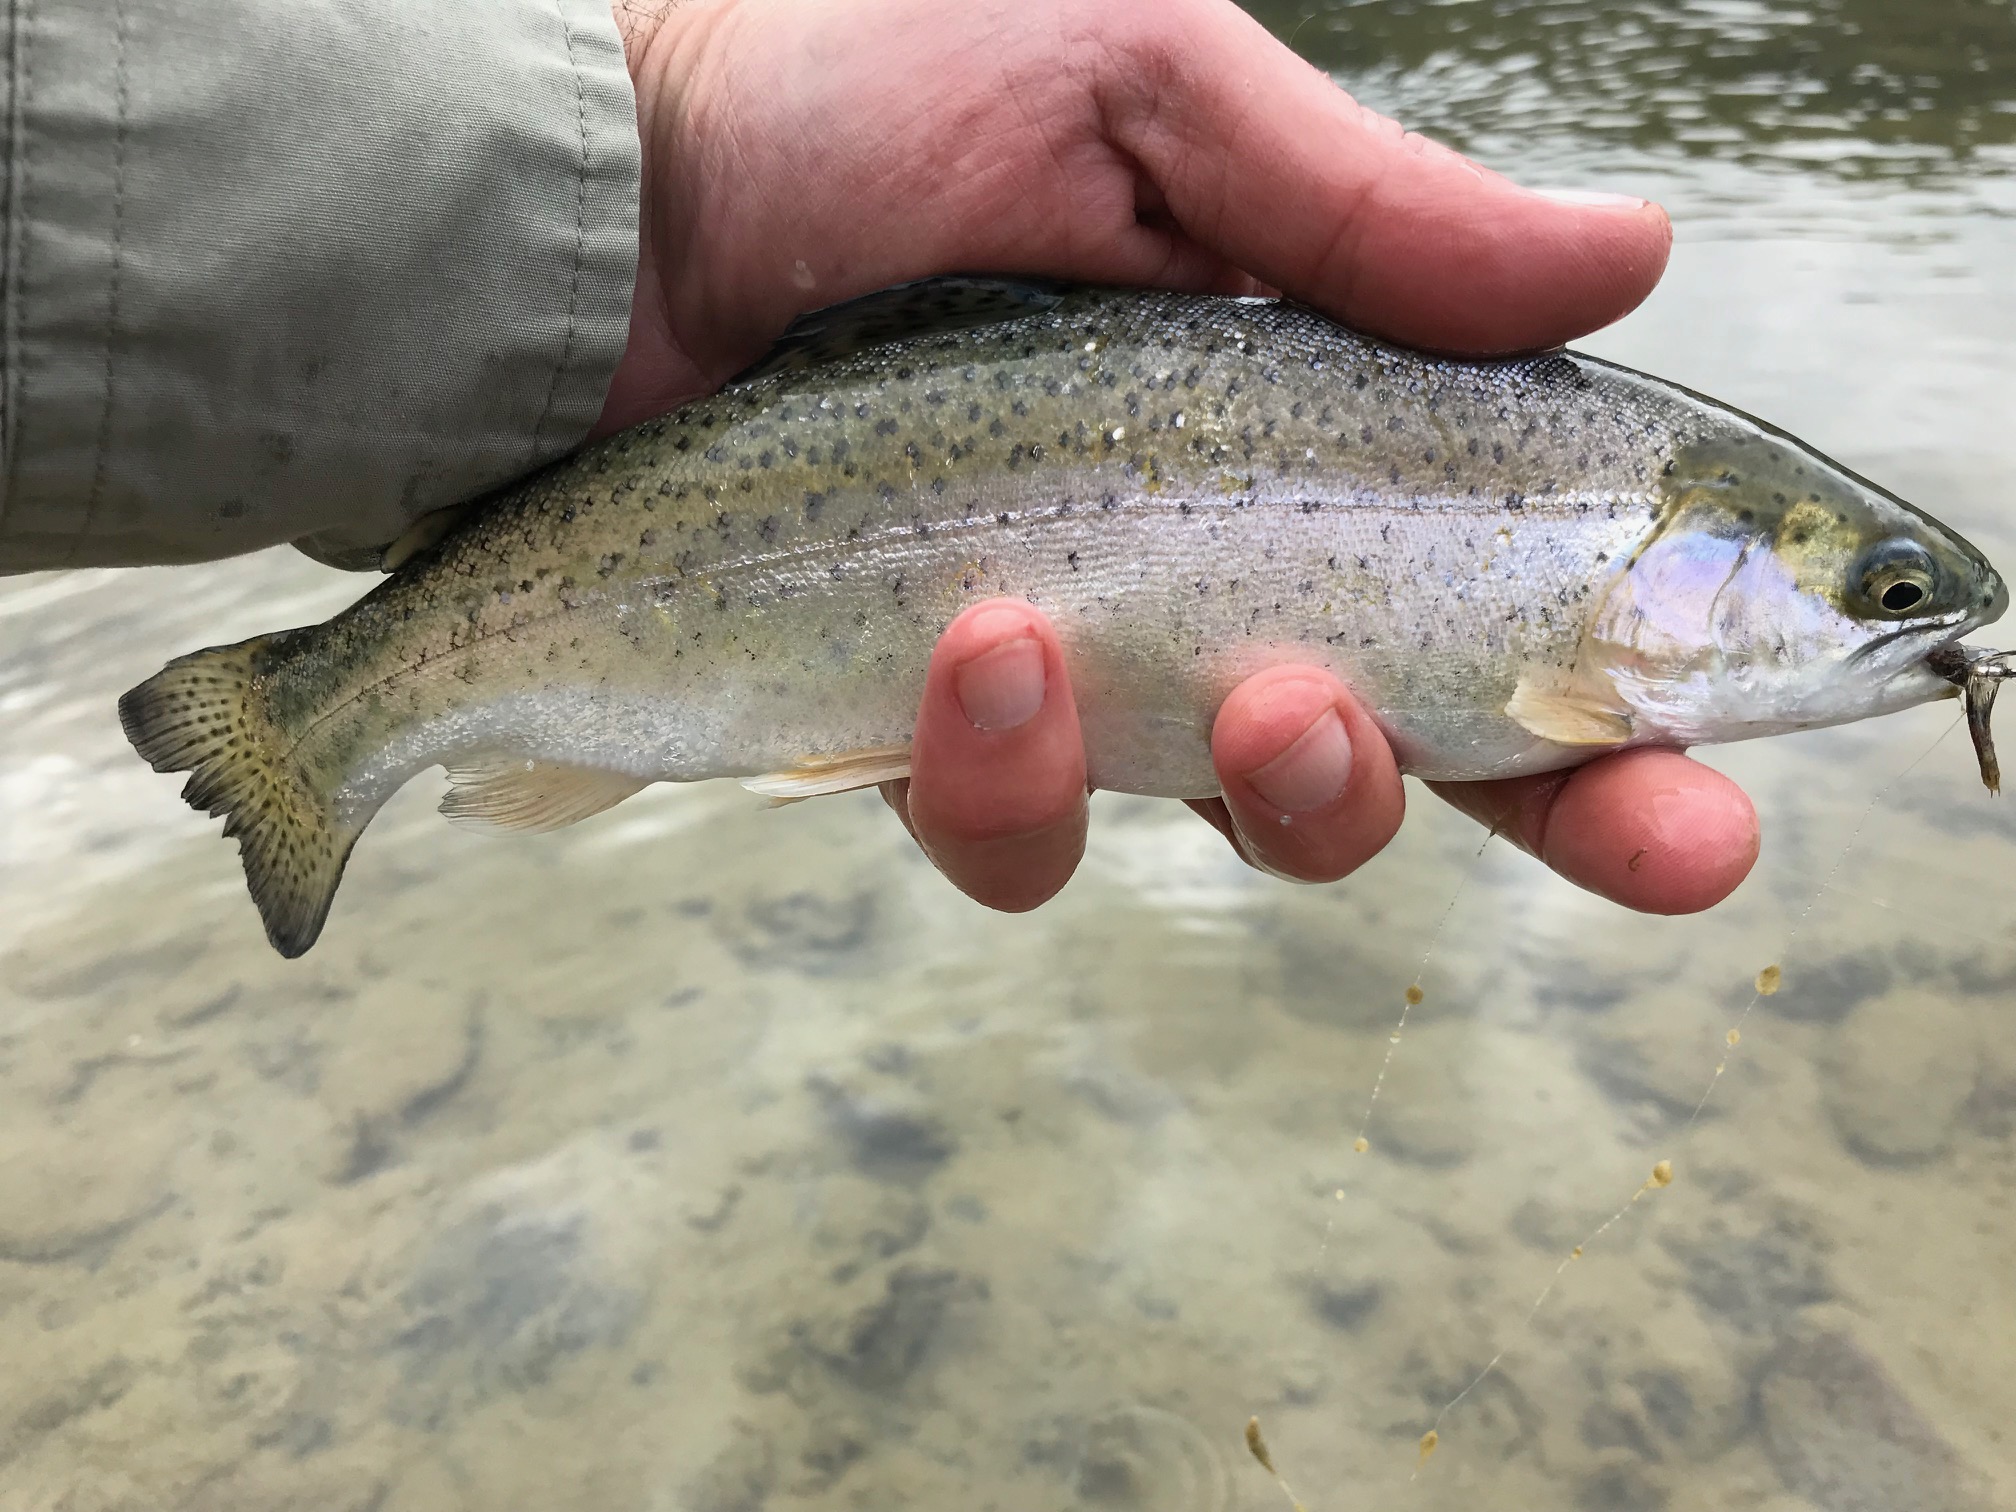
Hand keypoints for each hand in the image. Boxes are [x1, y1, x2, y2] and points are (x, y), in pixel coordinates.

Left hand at [603, 0, 1759, 913]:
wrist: (594, 190)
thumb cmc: (851, 88)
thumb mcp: (1140, 87)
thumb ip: (1372, 214)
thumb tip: (1630, 258)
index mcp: (1303, 419)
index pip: (1504, 593)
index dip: (1617, 715)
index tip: (1704, 799)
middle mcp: (1212, 561)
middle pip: (1416, 751)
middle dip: (1500, 817)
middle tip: (1494, 778)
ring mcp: (1073, 663)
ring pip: (1219, 824)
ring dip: (1240, 789)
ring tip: (1114, 654)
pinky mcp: (922, 725)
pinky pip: (1002, 830)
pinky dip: (993, 775)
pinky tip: (957, 647)